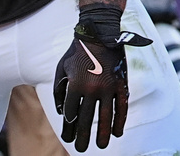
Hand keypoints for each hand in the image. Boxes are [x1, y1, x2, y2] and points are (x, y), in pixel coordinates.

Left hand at [53, 28, 150, 151]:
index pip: (71, 113)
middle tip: (80, 149)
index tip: (68, 138)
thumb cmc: (76, 53)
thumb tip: (62, 113)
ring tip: (101, 146)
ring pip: (106, 117)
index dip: (69, 128)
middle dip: (82, 136)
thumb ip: (59, 91)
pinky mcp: (121, 85)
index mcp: (75, 84)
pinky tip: (117, 133)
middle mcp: (91, 88)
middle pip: (86, 119)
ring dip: (103, 135)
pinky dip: (120, 122)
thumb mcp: (61, 69)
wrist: (99, 34)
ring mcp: (108, 88)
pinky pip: (121, 108)